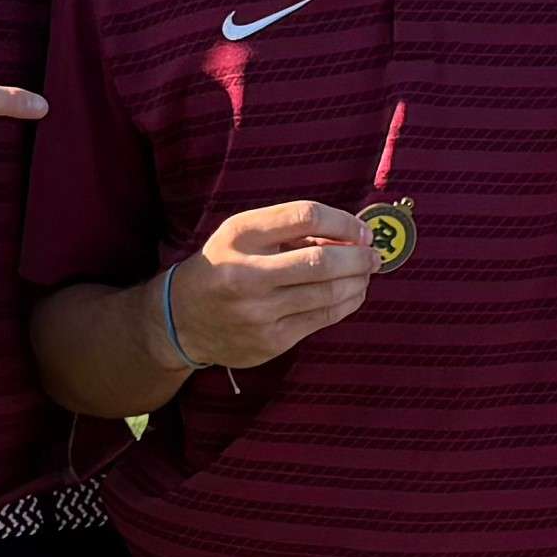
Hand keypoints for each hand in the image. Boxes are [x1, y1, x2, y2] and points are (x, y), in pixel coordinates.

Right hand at [164, 200, 375, 370]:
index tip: (361, 230)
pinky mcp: (270, 341)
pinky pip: (321, 320)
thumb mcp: (243, 234)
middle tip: (375, 255)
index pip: (305, 215)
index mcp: (240, 235)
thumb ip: (290, 230)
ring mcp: (258, 312)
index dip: (343, 222)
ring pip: (327, 294)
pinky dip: (345, 304)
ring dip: (357, 282)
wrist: (181, 319)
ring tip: (366, 274)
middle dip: (358, 258)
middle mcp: (247, 273)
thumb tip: (350, 235)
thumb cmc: (223, 265)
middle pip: (321, 261)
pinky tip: (352, 294)